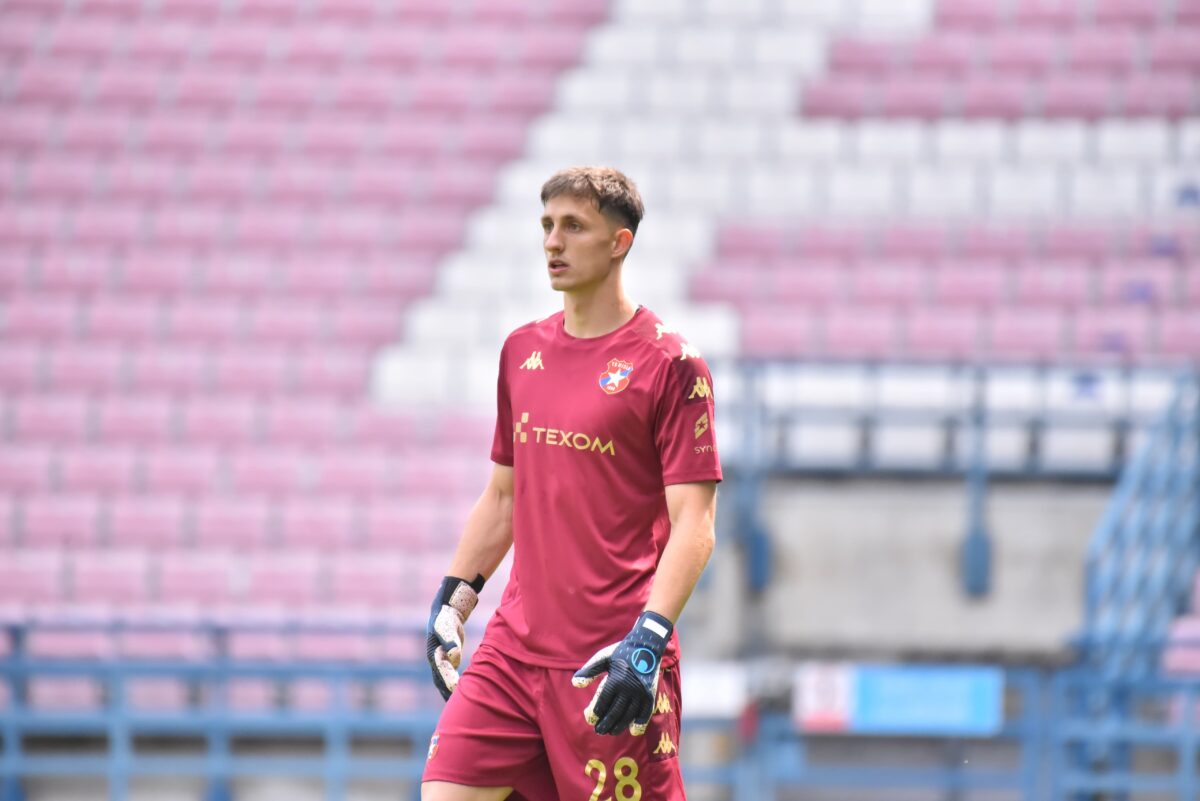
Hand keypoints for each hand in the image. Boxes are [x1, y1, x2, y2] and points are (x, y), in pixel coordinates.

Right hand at [425, 574, 483, 699]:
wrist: (446, 608)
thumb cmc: (447, 617)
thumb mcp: (447, 627)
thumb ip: (450, 641)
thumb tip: (454, 656)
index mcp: (433, 653)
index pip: (440, 672)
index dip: (447, 682)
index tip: (454, 693)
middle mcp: (434, 658)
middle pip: (439, 678)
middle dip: (446, 690)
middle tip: (455, 704)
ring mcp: (439, 658)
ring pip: (443, 677)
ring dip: (448, 689)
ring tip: (456, 703)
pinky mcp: (447, 657)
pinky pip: (449, 672)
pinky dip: (453, 681)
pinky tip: (459, 691)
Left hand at [572, 611, 672, 735]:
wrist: (645, 645)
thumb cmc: (620, 652)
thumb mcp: (602, 658)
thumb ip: (589, 671)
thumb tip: (574, 684)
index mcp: (615, 680)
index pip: (603, 702)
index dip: (595, 713)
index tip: (589, 719)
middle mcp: (629, 688)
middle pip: (615, 712)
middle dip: (606, 723)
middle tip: (598, 730)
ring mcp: (641, 692)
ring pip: (629, 715)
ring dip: (619, 726)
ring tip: (611, 732)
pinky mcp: (650, 694)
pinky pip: (645, 712)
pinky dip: (640, 722)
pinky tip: (633, 730)